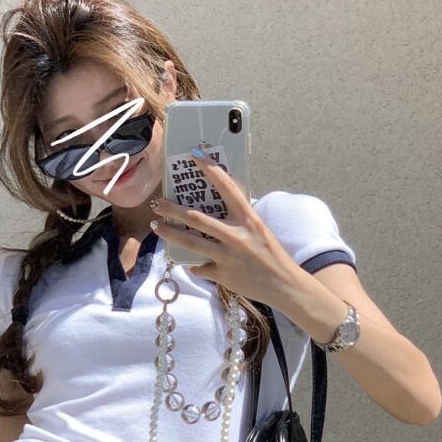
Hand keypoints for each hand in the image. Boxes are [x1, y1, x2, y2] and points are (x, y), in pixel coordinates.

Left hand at [150, 150, 298, 306]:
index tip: (195, 155)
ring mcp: (227, 256)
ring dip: (170, 233)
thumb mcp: (259, 230)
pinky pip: (200, 267)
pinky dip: (194, 265)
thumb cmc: (273, 255)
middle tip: (158, 204)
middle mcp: (236, 235)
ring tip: (157, 227)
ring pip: (190, 242)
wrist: (284, 286)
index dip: (210, 169)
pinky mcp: (222, 274)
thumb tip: (216, 210)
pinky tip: (189, 263)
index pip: (227, 187)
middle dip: (172, 210)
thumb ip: (239, 220)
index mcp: (249, 219)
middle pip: (196, 218)